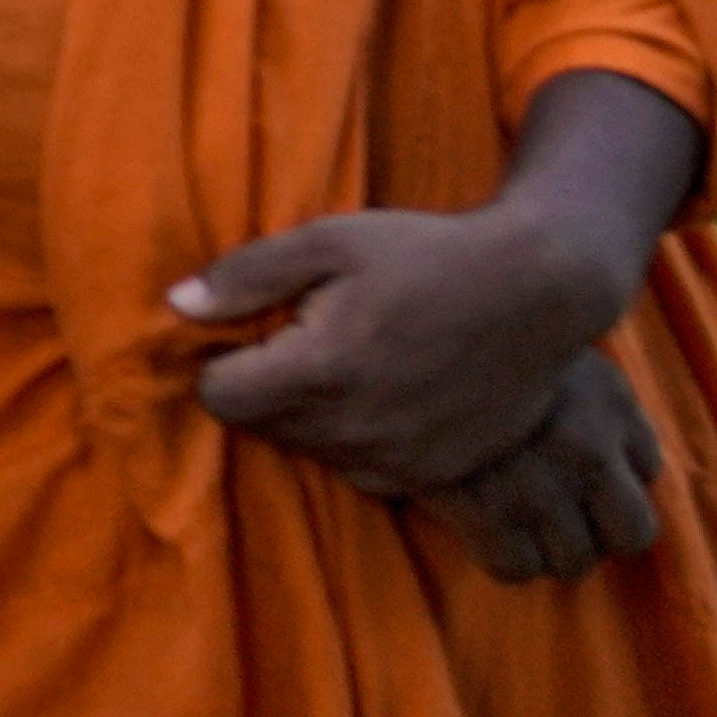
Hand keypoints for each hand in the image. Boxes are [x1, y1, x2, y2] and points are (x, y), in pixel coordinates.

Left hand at [179, 199, 645, 499]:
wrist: (541, 289)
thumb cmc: (428, 255)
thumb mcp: (329, 240)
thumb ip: (246, 275)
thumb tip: (176, 306)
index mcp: (319, 370)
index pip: (219, 398)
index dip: (222, 362)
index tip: (254, 333)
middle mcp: (356, 430)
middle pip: (263, 428)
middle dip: (268, 387)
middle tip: (310, 339)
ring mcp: (402, 460)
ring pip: (315, 453)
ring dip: (317, 416)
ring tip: (358, 362)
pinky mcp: (440, 475)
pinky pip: (370, 474)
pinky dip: (365, 441)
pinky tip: (391, 393)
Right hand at [434, 341, 671, 585]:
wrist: (386, 341)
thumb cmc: (463, 342)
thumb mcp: (548, 350)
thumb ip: (591, 396)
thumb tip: (624, 459)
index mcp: (609, 398)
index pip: (647, 470)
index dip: (611, 475)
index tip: (574, 468)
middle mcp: (587, 444)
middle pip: (631, 533)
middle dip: (598, 532)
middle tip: (558, 517)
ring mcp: (539, 482)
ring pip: (574, 560)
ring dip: (547, 550)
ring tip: (514, 522)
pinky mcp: (484, 509)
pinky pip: (515, 567)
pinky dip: (503, 558)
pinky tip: (481, 530)